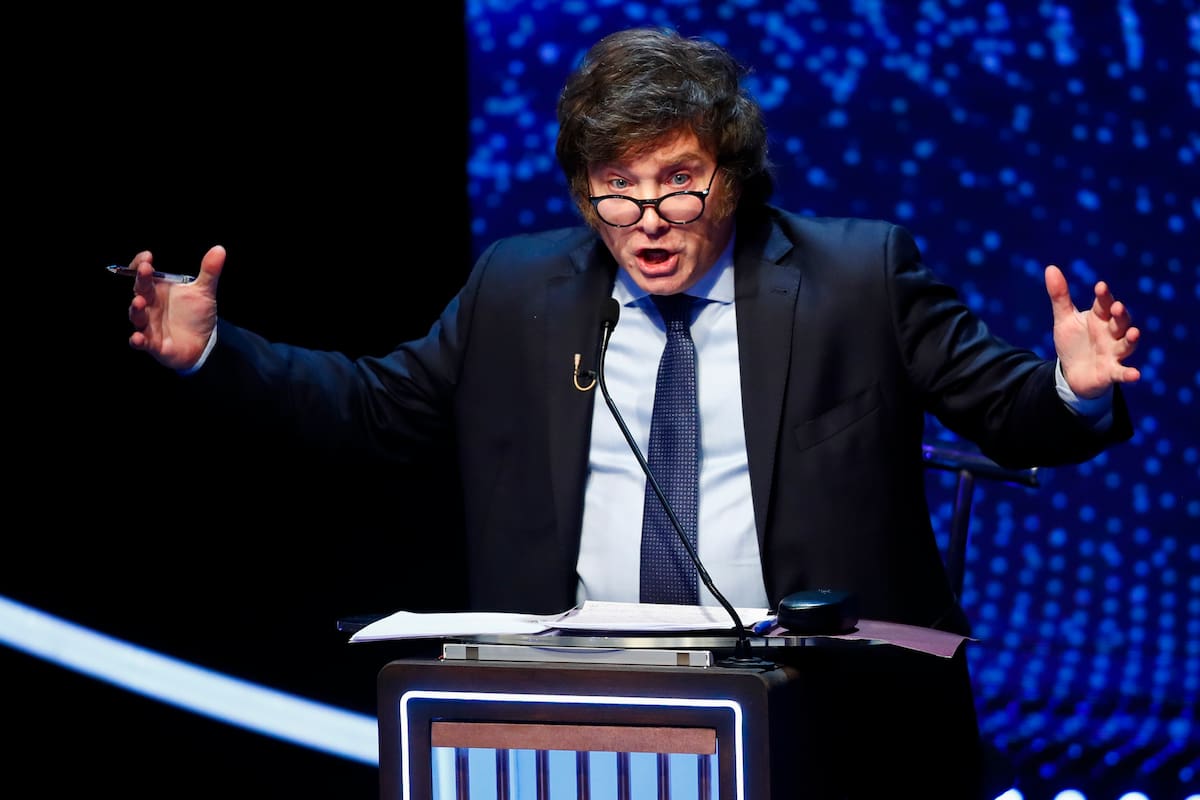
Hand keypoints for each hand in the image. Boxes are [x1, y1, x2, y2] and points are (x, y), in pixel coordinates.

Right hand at [127, 245, 224, 370]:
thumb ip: (209, 271)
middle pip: (139, 290)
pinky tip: (137, 338)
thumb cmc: (196, 315)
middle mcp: (149, 305)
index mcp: (157, 289)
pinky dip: (137, 341)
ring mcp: (148, 324)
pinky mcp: (152, 344)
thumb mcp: (203, 292)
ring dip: (135, 308)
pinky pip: (141, 342)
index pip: (143, 273)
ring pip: (136, 315)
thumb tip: (219, 249)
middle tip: (145, 270)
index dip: (141, 264)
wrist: (204, 343)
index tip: (147, 256)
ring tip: (139, 301)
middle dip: (140, 280)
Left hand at [1044, 264, 1140, 398]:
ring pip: (1126, 344)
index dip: (1104, 296)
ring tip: (1133, 332)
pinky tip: (1135, 374)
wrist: (1073, 373)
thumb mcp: (1064, 319)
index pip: (1104, 305)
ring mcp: (1113, 353)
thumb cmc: (1073, 342)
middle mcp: (1111, 334)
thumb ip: (1060, 296)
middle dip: (1120, 315)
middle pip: (1119, 322)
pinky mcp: (1111, 372)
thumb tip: (1050, 267)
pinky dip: (1128, 373)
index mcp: (1100, 318)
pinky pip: (1122, 372)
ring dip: (1130, 339)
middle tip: (1117, 307)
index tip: (1100, 286)